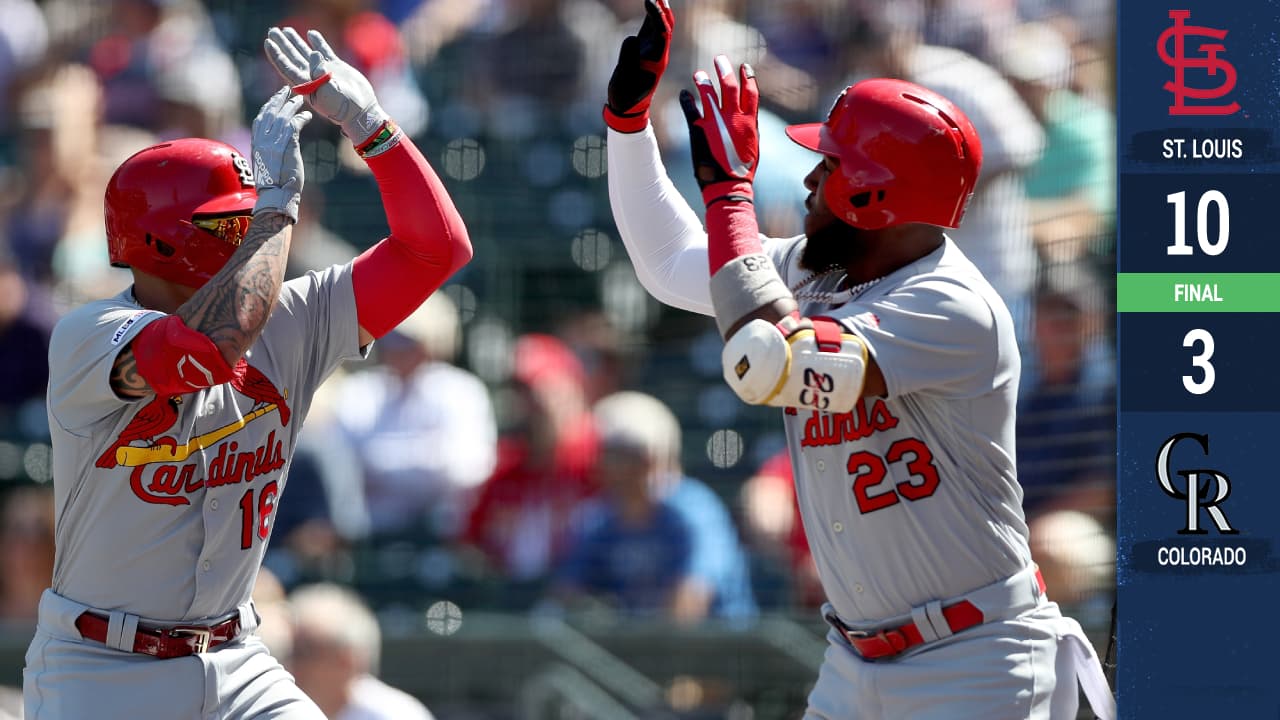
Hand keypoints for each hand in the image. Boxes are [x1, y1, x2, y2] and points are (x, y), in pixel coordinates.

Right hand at [251, 86, 311, 220]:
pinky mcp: (287, 144)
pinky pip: (295, 124)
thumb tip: (276, 146)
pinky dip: (301, 118)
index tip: (274, 99)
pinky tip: (307, 116)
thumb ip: (268, 151)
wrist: (276, 195)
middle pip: (270, 113)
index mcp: (256, 144)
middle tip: (287, 90)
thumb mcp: (266, 164)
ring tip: (300, 99)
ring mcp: (274, 141)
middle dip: (279, 100)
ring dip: (292, 106)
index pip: (260, 119)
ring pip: (283, 116)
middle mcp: (263, 140)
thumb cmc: (274, 185)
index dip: (268, 107)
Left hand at [264, 27, 387, 146]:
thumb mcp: (328, 92)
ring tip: (286, 29)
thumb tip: (313, 53)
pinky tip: (311, 33)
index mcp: (305, 85)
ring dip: (296, 41)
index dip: (276, 55)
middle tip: (272, 31)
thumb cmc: (343, 106)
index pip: (286, 67)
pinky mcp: (336, 67)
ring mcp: (323, 71)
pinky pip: (325, 51)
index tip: (268, 42)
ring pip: (306, 52)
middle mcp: (311, 77)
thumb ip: (318, 73)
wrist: (361, 110)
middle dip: (283, 44)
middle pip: (292, 57)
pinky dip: (318, 42)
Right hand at [604, 0, 674, 132]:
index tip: (650, 1)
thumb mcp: (624, 81)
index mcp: (657, 61)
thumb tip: (632, 38)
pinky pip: (651, 29)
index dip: (658, 16)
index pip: (663, 32)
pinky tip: (650, 3)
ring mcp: (653, 51)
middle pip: (666, 26)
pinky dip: (651, 15)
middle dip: (663, 8)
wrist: (627, 107)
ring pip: (660, 25)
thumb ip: (628, 59)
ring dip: (659, 8)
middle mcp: (659, 54)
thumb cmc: (625, 96)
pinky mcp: (645, 50)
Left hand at [680, 56, 758, 200]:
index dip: (748, 77)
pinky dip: (686, 99)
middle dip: (725, 70)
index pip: (751, 92)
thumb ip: (749, 130)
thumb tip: (748, 120)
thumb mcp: (752, 147)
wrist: (728, 187)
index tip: (744, 67)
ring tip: (698, 73)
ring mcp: (716, 122)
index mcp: (749, 122)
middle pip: (730, 86)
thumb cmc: (741, 172)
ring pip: (709, 93)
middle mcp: (734, 118)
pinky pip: (690, 108)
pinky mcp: (699, 129)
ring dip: (704, 81)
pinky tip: (683, 93)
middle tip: (719, 59)